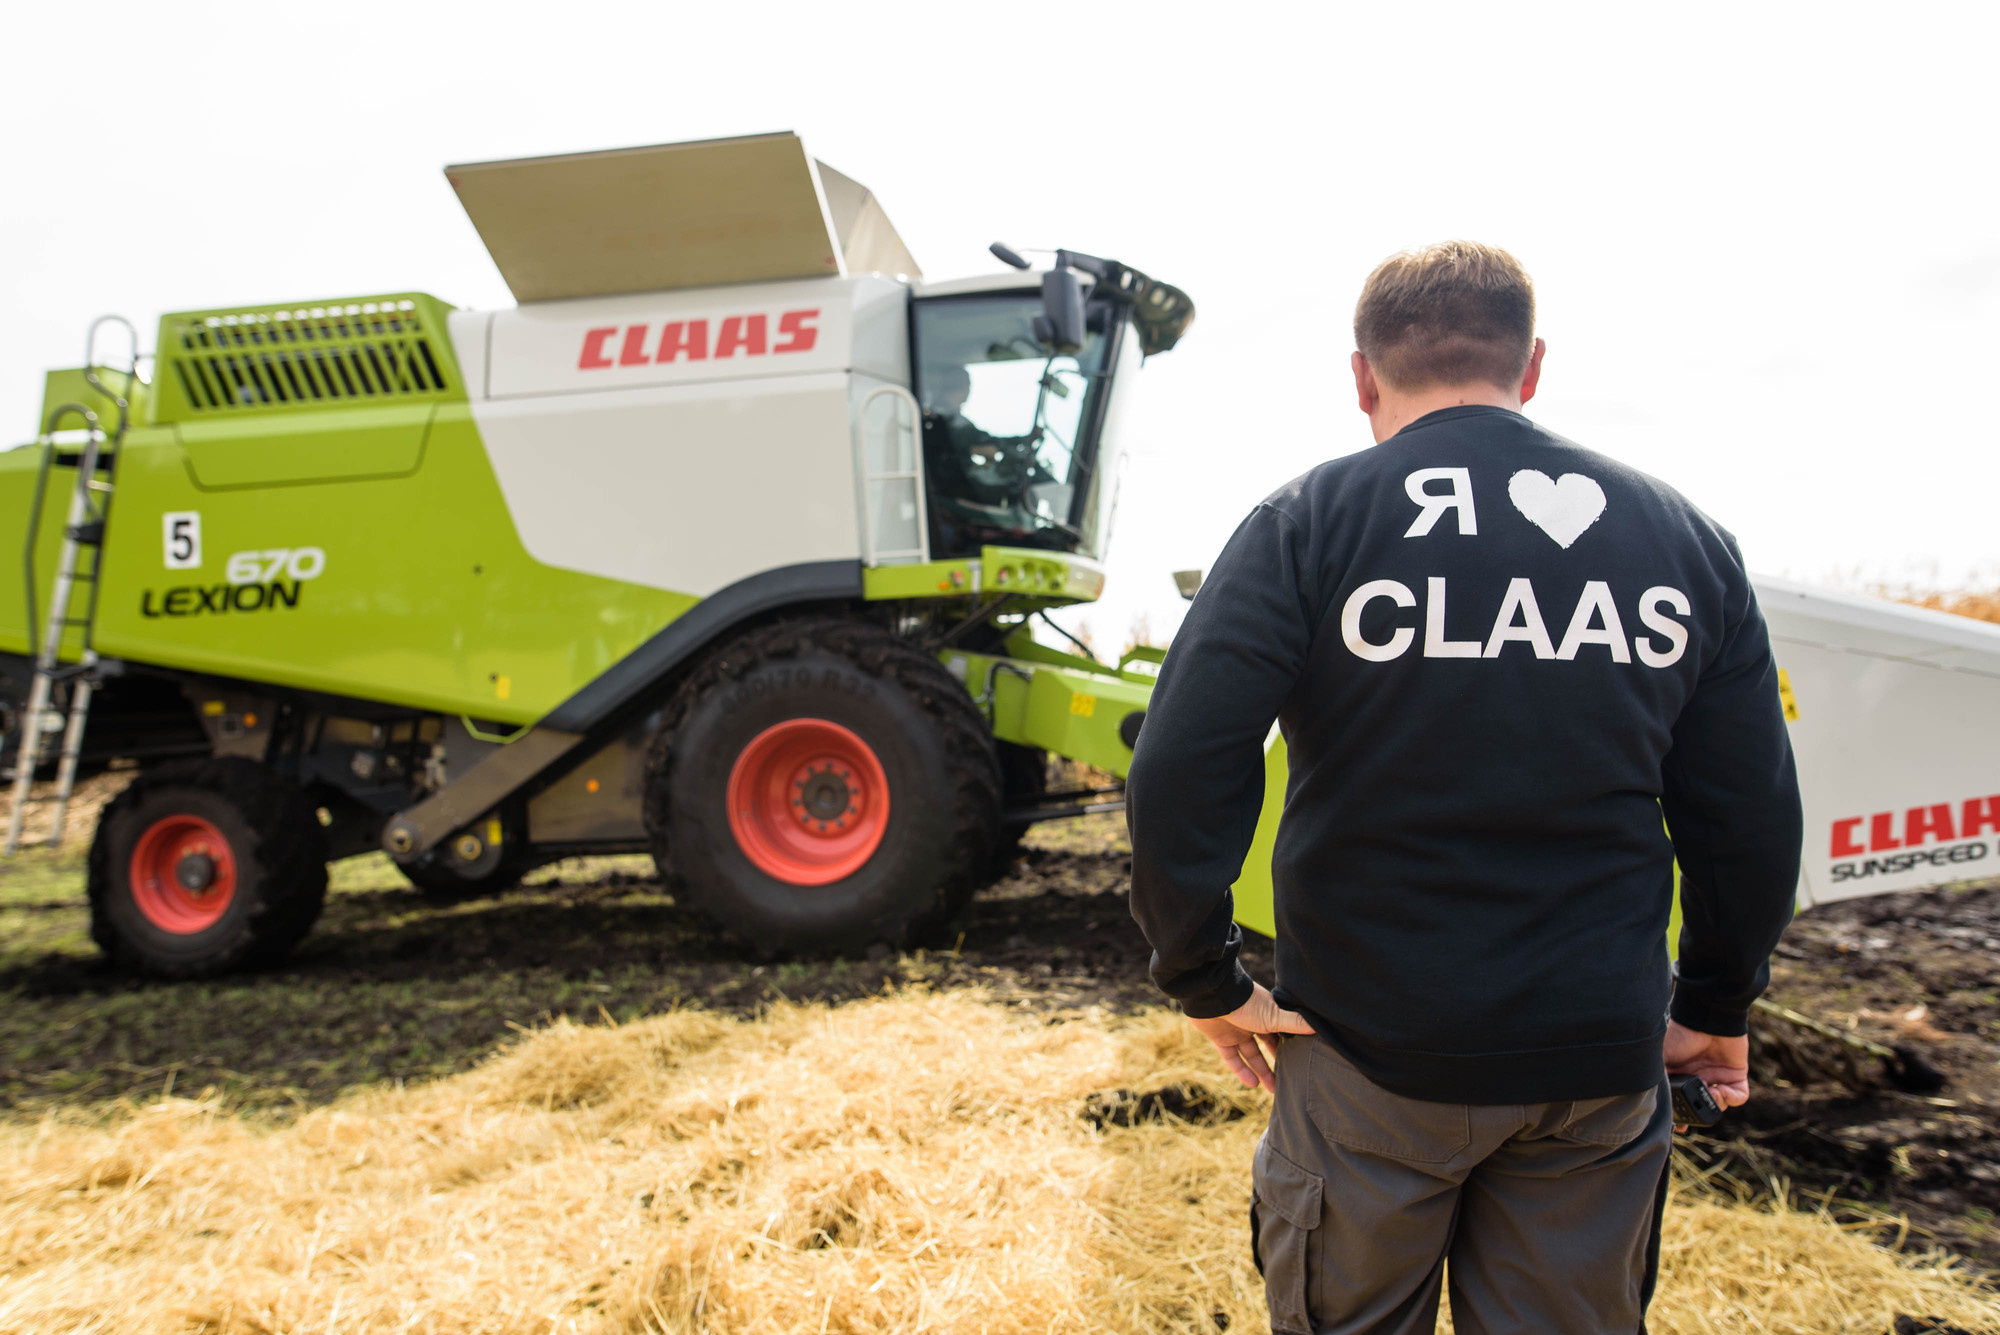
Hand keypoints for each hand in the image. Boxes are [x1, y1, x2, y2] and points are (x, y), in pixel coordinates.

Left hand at [1188, 984, 1315, 1092]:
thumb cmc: (1246, 1003)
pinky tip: (1253, 1084)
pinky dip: (1242, 1071)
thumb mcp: (1274, 1016)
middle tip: (1288, 1080)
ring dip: (1261, 1071)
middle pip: (1267, 1046)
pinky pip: (1233, 1058)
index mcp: (1267, 1014)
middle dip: (1277, 1063)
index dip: (1290, 1047)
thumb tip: (1319, 1026)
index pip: (1282, 1033)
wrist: (1212, 996)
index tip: (1301, 1061)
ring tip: (1272, 1089)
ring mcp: (1237, 1031)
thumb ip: (1295, 1023)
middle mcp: (1253, 1022)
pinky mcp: (1221, 1039)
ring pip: (1251, 1055)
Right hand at [1663, 1019, 1750, 1123]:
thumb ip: (1657, 1076)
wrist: (1706, 1016)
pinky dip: (1731, 1098)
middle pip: (1701, 1105)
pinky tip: (1720, 1090)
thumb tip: (1652, 1099)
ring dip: (1715, 1104)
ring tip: (1709, 1094)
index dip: (1681, 1114)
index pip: (1682, 1099)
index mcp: (1681, 1074)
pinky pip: (1738, 1096)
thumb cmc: (1680, 1034)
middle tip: (1692, 1115)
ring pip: (1719, 1104)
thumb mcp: (1661, 1057)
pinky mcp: (1736, 1075)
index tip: (1678, 1125)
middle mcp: (1699, 1078)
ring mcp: (1718, 1077)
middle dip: (1698, 1113)